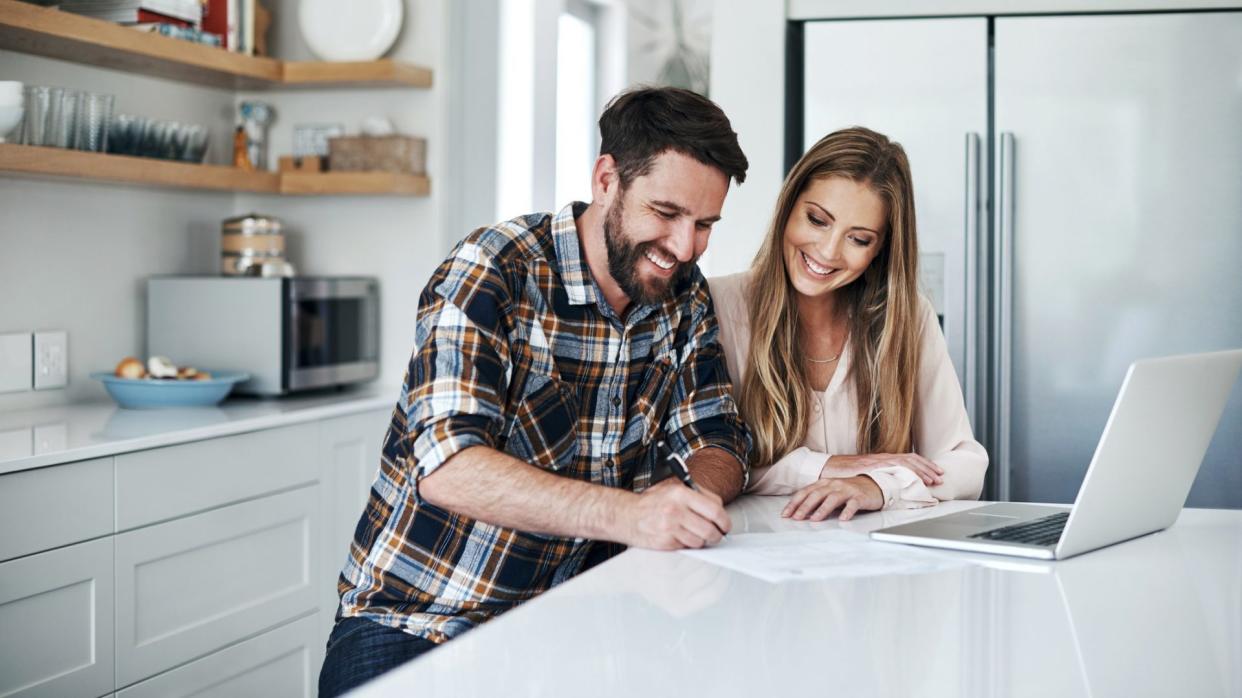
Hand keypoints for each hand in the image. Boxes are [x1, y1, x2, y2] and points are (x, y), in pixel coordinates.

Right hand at [616, 478, 731, 549]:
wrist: (625, 514)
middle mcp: (675, 510)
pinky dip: (687, 544)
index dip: (724, 521)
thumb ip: (697, 495)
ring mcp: (670, 527)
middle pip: (710, 529)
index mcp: (680, 493)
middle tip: (716, 534)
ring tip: (694, 533)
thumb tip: (719, 507)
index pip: (715, 510)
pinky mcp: (665, 542)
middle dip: (716, 535)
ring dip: (701, 540)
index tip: (725, 525)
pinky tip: (680, 537)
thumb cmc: (651, 502)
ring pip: (700, 541)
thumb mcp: (673, 488)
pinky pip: (687, 547)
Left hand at [782, 475, 882, 520]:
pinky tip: (843, 519)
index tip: (786, 514)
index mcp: (824, 483)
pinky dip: (847, 512)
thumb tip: (800, 513)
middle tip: (797, 518)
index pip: (805, 492)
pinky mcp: (860, 497)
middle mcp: (834, 484)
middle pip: (816, 495)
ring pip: (832, 499)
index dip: (794, 503)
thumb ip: (817, 500)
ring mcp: (847, 490)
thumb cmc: (848, 491)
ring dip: (822, 509)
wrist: (873, 485)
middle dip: (805, 507)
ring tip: (815, 519)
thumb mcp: (830, 492)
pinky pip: (853, 504)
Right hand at [821, 453, 943, 486]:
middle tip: (940, 477)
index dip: (925, 464)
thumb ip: (880, 476)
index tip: (937, 472)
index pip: (909, 458)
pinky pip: (890, 470)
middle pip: (911, 460)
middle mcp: (882, 458)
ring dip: (920, 472)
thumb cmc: (845, 473)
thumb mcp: (866, 473)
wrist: (827, 468)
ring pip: (904, 464)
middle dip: (927, 468)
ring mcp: (877, 462)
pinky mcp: (870, 468)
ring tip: (931, 481)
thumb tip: (893, 484)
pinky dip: (903, 475)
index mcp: (883, 459)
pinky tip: (912, 481)